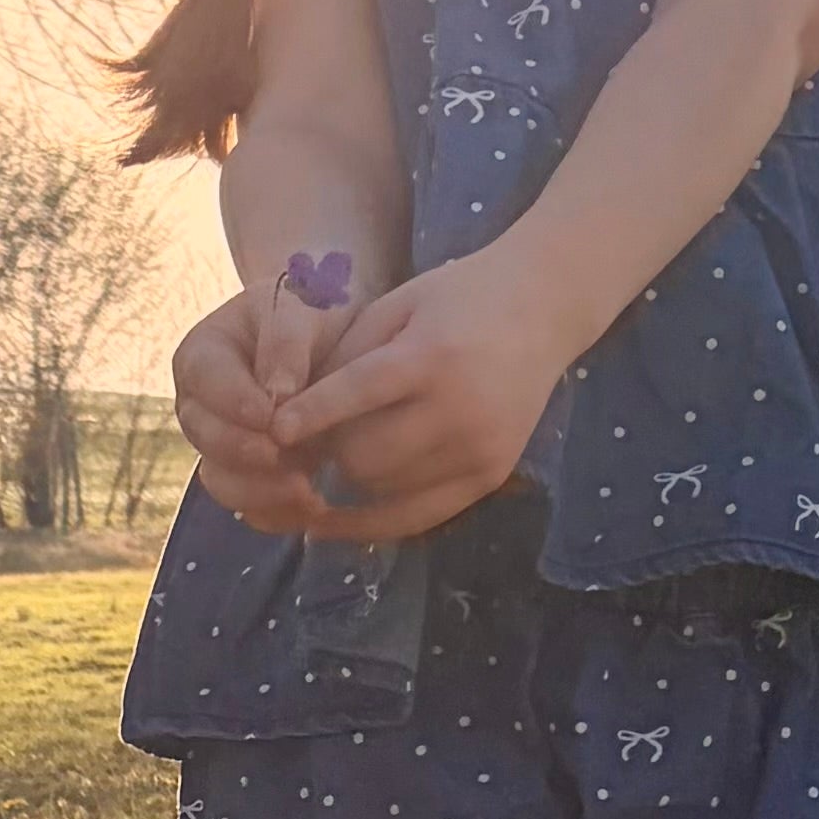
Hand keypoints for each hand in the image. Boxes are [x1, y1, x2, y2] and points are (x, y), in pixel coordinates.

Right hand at [170, 268, 364, 536]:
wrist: (333, 342)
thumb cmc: (310, 314)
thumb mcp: (300, 309)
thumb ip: (285, 342)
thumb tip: (277, 393)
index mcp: (203, 355)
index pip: (204, 381)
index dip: (235, 403)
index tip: (272, 417)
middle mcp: (201, 406)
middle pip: (205, 437)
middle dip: (246, 453)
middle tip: (291, 457)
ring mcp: (220, 447)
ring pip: (220, 481)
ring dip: (261, 491)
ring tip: (308, 490)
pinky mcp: (246, 479)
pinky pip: (249, 508)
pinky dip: (278, 513)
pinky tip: (316, 507)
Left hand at [269, 249, 566, 541]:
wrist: (544, 309)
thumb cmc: (458, 298)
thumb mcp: (398, 305)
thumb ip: (347, 356)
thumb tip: (291, 420)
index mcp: (432, 356)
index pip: (359, 392)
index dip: (312, 413)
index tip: (275, 430)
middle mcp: (461, 409)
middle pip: (365, 456)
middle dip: (329, 448)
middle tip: (309, 438)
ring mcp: (480, 448)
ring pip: (384, 489)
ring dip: (352, 475)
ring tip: (341, 451)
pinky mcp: (490, 475)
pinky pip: (417, 517)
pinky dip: (371, 520)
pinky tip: (333, 520)